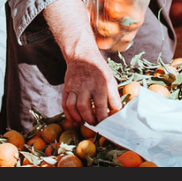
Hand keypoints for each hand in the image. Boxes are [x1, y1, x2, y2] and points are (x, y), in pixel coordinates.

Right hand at [44, 0, 122, 125]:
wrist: (82, 55)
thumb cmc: (99, 70)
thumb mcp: (111, 79)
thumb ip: (114, 96)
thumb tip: (117, 112)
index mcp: (99, 83)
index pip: (100, 105)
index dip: (103, 118)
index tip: (105, 124)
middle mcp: (85, 85)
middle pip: (84, 107)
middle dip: (90, 120)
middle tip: (95, 125)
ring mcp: (74, 86)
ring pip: (73, 106)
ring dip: (78, 118)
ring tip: (85, 122)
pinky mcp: (66, 87)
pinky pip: (64, 103)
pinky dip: (68, 114)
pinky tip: (75, 119)